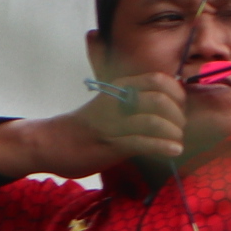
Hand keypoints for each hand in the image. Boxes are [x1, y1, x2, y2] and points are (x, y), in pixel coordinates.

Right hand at [0, 77, 191, 179]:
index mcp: (120, 88)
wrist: (51, 142)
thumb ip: (138, 101)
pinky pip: (143, 143)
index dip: (177, 94)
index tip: (179, 109)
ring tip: (176, 142)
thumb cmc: (89, 125)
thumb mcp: (113, 104)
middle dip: (178, 116)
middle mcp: (117, 101)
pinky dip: (164, 146)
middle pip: (161, 99)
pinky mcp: (110, 144)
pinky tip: (174, 150)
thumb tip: (174, 106)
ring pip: (154, 121)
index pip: (159, 80)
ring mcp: (113, 123)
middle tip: (178, 129)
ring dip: (173, 133)